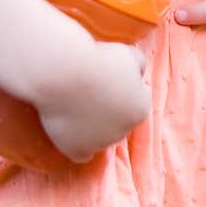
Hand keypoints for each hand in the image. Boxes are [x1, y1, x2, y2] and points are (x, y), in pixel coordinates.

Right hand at [37, 36, 149, 163]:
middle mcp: (124, 132)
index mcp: (140, 110)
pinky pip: (81, 152)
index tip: (101, 81)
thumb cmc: (98, 59)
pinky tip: (69, 129)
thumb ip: (139, 65)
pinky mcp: (78, 150)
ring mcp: (101, 144)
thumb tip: (138, 74)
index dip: (117, 92)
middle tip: (86, 91)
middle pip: (115, 123)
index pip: (132, 105)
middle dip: (105, 111)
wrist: (65, 73)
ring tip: (73, 104)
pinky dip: (76, 143)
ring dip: (89, 126)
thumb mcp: (128, 54)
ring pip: (98, 137)